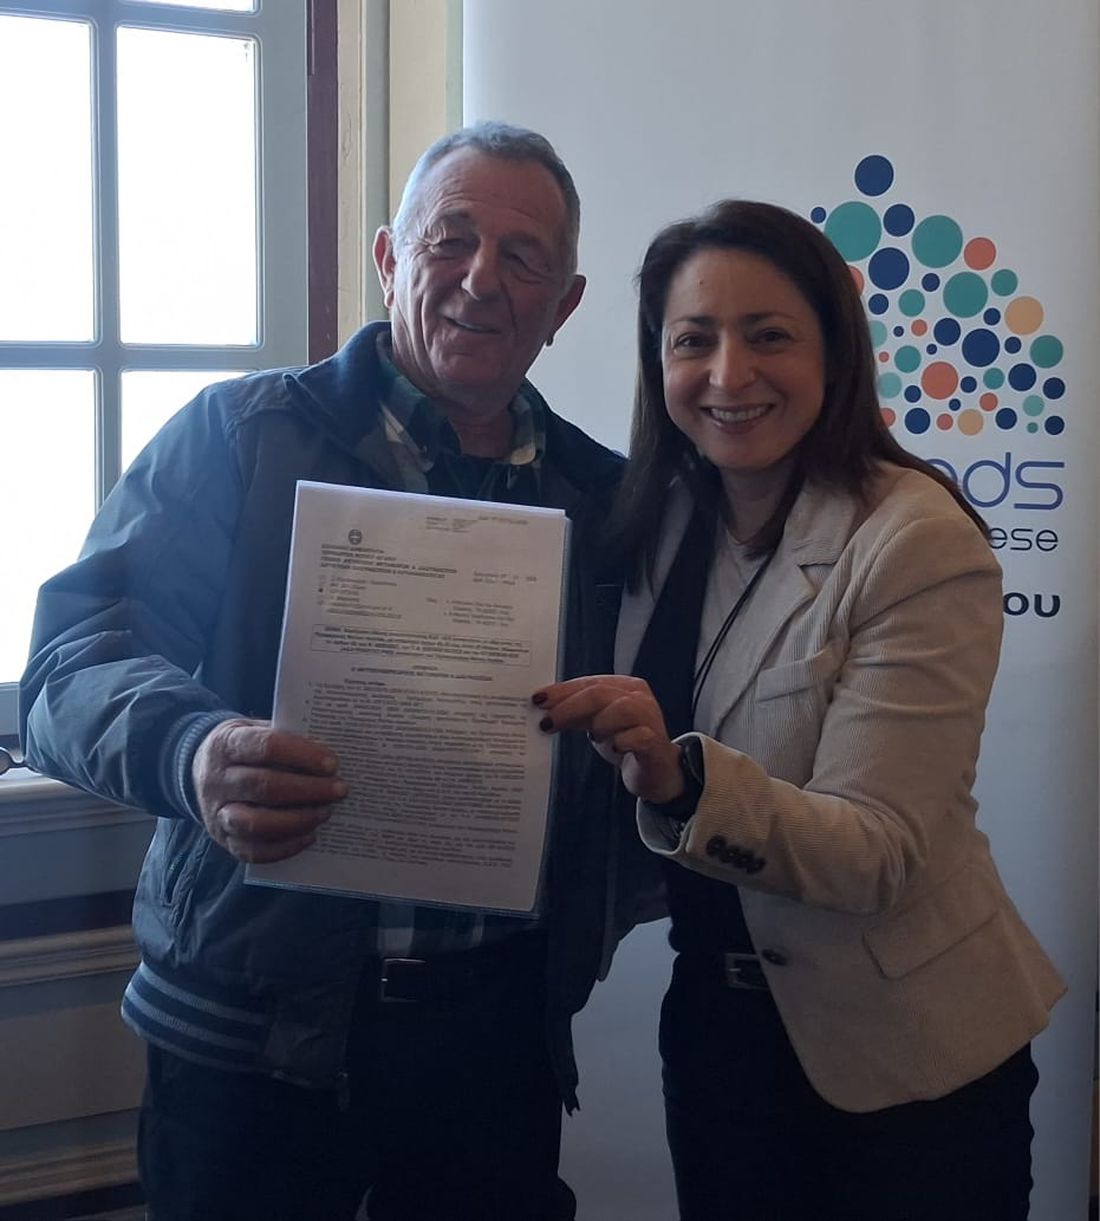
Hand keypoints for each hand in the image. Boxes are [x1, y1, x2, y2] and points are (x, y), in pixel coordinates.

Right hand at [192, 718, 346, 862]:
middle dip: (308, 790)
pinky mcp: (224, 839)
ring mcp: (217, 813)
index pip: (266, 747)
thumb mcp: (257, 730)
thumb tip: (327, 759)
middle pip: (265, 787)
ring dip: (298, 820)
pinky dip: (285, 847)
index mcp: (226, 745)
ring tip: (326, 812)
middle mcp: (217, 780)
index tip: (331, 763)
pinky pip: (254, 851)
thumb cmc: (243, 748)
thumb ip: (287, 739)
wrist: (200, 769)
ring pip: (257, 823)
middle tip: (339, 790)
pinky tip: (310, 835)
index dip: (302, 755)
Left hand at [532, 676, 683, 804]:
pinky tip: (614, 748)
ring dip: (601, 722)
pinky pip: (638, 737)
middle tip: (547, 721)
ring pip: (623, 709)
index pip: (589, 683)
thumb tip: (543, 710)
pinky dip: (622, 741)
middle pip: (600, 693)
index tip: (538, 699)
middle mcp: (638, 697)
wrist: (657, 772)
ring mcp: (649, 718)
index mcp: (624, 687)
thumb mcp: (597, 725)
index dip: (563, 690)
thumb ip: (575, 715)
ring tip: (593, 736)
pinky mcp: (655, 742)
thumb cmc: (626, 742)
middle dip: (569, 706)